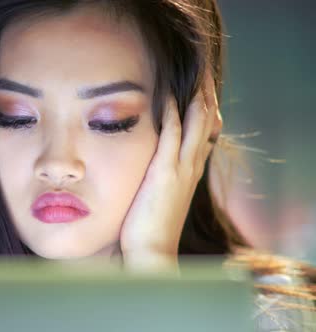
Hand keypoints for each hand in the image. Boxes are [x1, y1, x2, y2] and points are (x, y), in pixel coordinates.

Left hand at [119, 72, 222, 270]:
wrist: (152, 252)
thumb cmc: (149, 228)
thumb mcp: (161, 198)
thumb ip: (161, 179)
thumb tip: (150, 168)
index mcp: (190, 172)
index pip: (203, 133)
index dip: (203, 111)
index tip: (198, 91)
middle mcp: (191, 166)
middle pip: (206, 122)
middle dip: (205, 96)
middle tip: (201, 74)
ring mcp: (181, 168)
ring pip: (196, 123)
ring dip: (196, 97)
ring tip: (193, 75)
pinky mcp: (165, 171)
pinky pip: (172, 134)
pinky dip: (172, 112)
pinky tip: (167, 95)